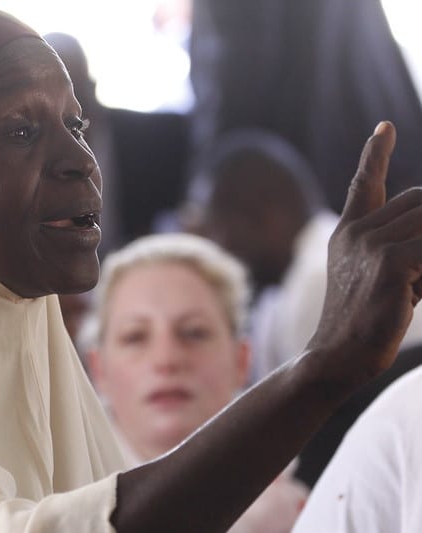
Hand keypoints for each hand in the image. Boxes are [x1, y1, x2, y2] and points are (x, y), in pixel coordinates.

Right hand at [308, 122, 421, 387]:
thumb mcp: (373, 277)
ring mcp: (370, 244)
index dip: (374, 154)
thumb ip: (397, 247)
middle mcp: (356, 231)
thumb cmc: (363, 322)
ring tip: (414, 284)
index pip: (363, 183)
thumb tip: (420, 220)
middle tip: (420, 269)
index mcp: (347, 232)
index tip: (384, 128)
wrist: (336, 357)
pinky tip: (419, 291)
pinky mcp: (389, 263)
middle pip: (421, 201)